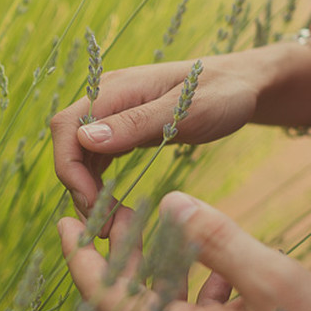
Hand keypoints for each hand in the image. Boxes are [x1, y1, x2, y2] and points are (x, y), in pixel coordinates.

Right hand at [50, 53, 262, 228]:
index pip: (67, 126)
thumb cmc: (222, 93)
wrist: (243, 85)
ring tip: (107, 222)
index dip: (69, 167)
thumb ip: (136, 123)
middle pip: (69, 142)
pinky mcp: (125, 128)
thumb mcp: (186, 110)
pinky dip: (98, 181)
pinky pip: (98, 156)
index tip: (92, 203)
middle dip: (76, 184)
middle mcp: (108, 98)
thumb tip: (85, 139)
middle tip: (102, 224)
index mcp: (117, 88)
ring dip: (85, 187)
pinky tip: (111, 204)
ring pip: (80, 153)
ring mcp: (115, 113)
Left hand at [56, 191, 310, 310]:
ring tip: (173, 233)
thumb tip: (170, 204)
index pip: (105, 295)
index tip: (67, 222)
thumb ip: (215, 238)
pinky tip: (220, 275)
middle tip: (120, 213)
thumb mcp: (270, 278)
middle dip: (123, 254)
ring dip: (163, 272)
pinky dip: (193, 296)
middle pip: (130, 301)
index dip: (82, 256)